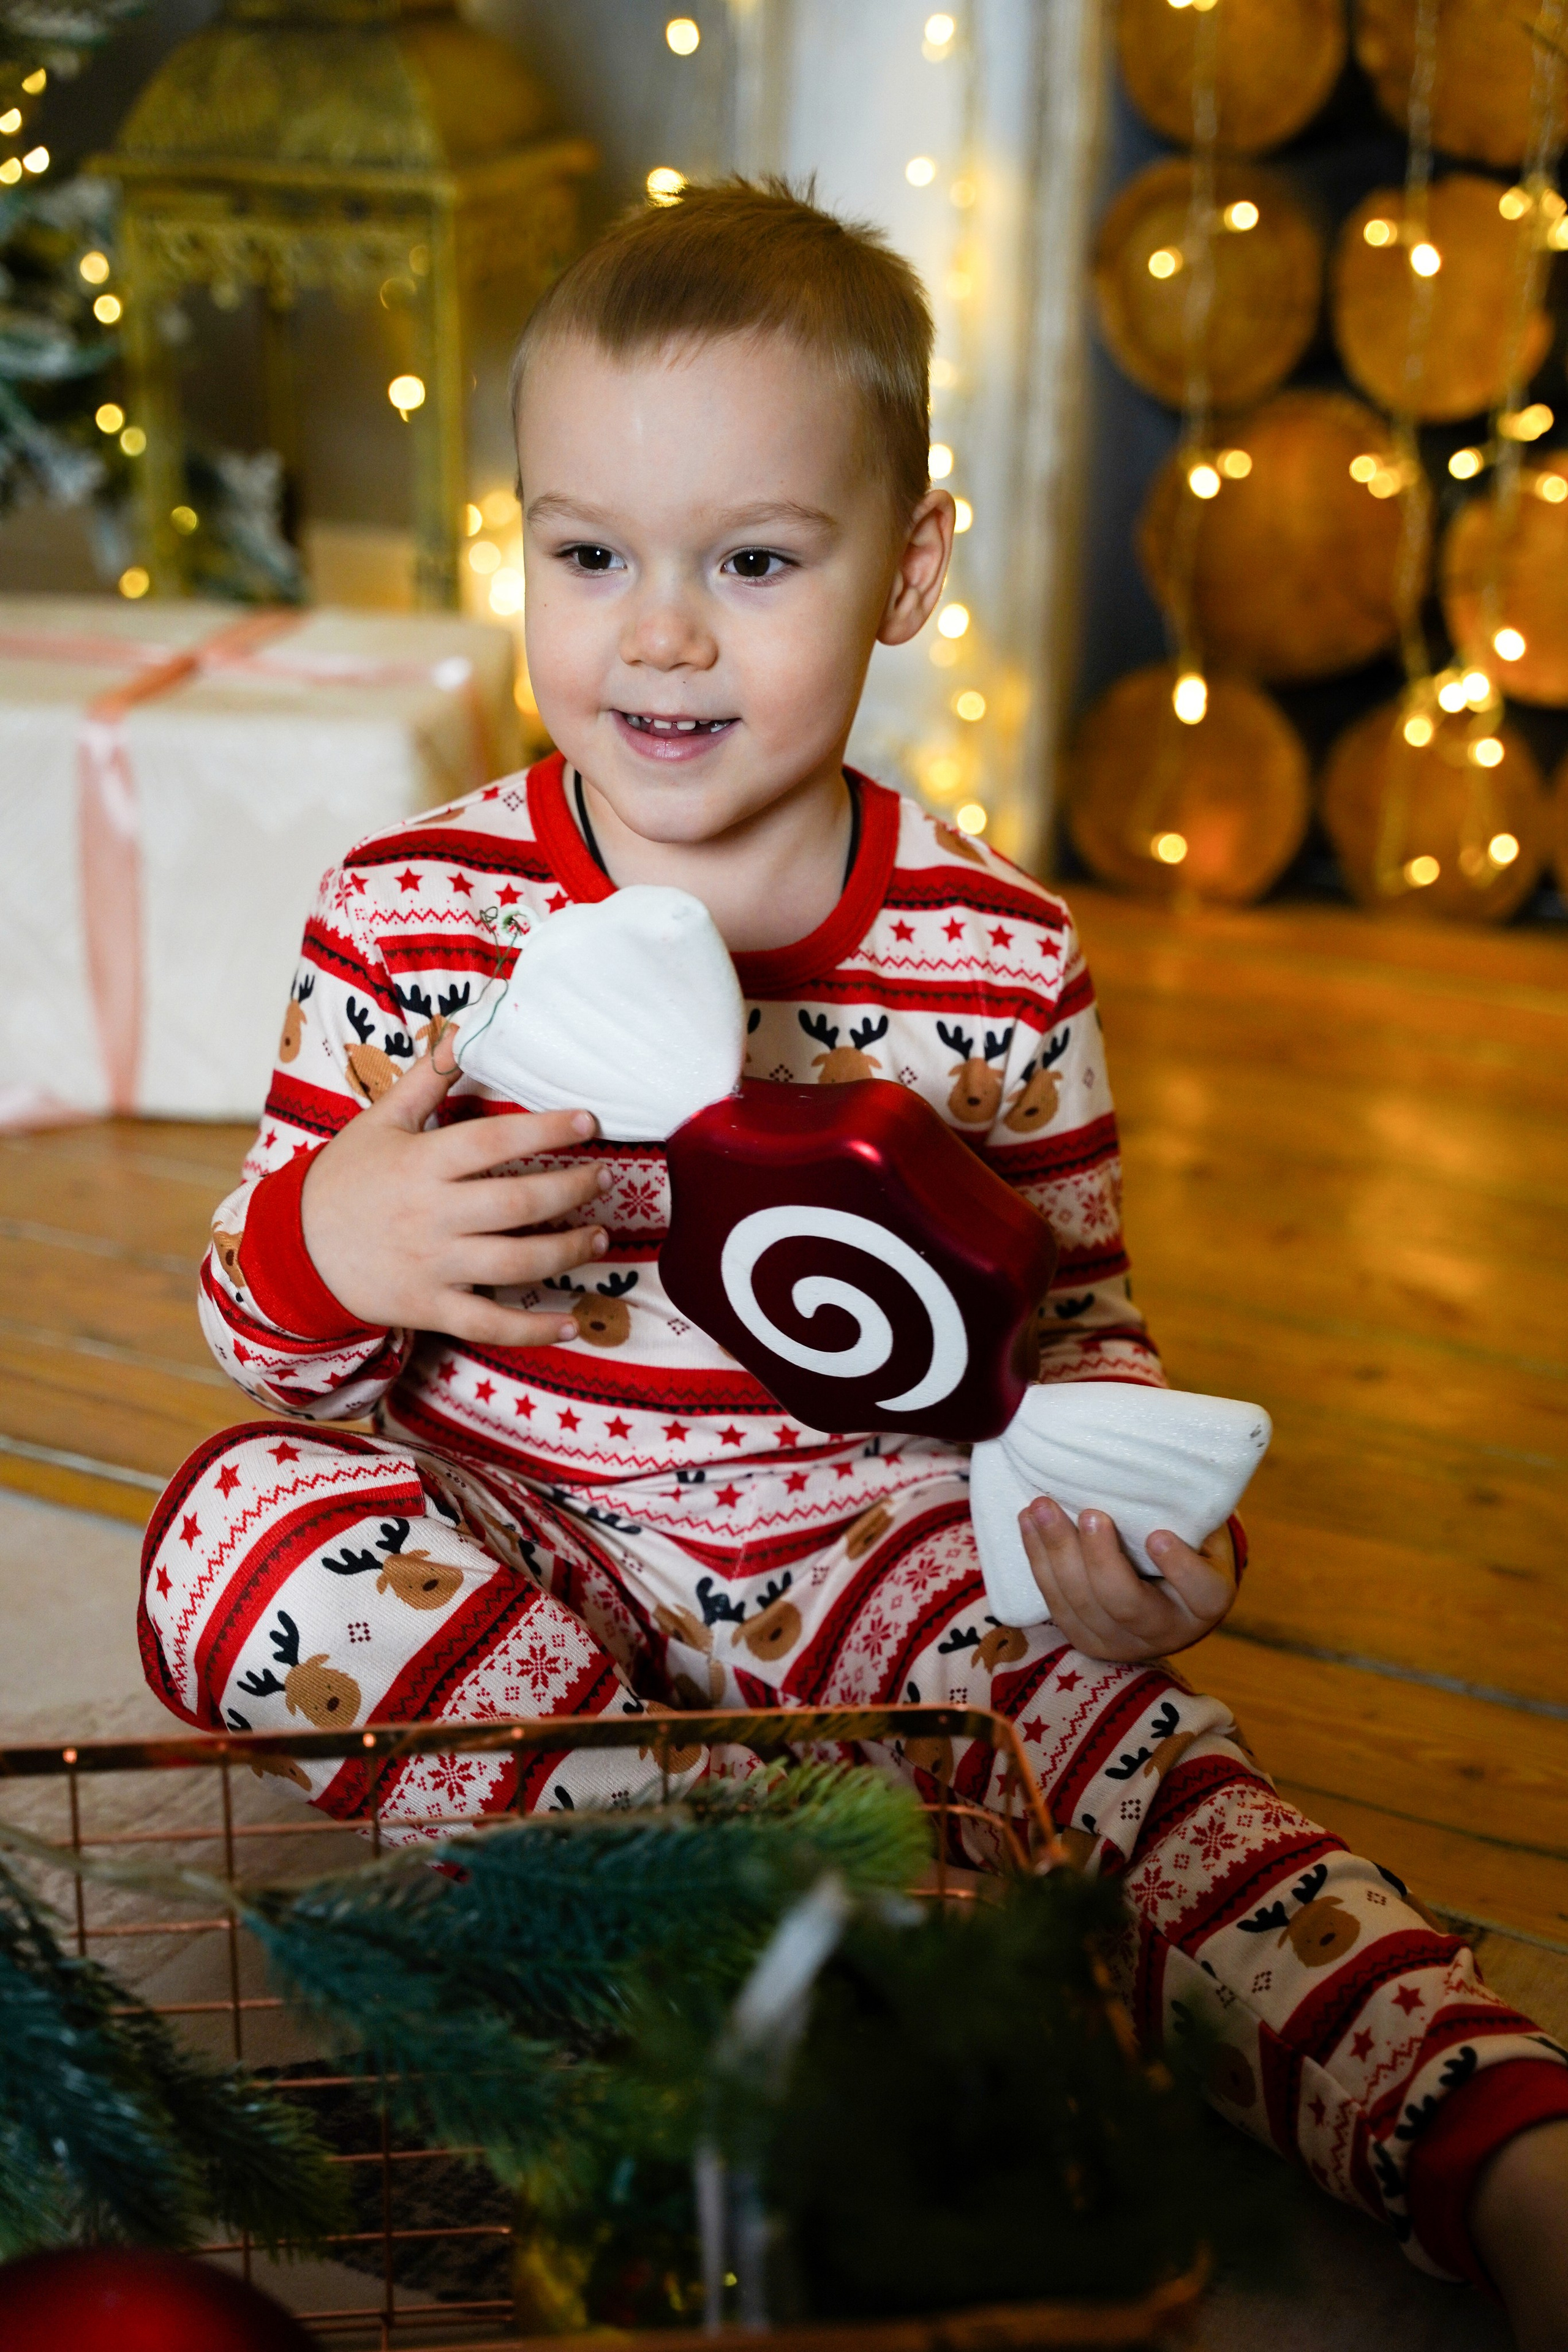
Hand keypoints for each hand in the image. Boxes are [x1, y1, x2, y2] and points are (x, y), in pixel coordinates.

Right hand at [300, 1048, 610, 1346]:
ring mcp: (432, 1264)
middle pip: (517, 1202)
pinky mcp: (429, 1307)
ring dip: (567, 1251)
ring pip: (515, 1262)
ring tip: (601, 1238)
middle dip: (572, 1190)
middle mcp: (431, 1214)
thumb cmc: (345, 1178)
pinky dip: (534, 1330)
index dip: (547, 1130)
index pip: (494, 1141)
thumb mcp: (380, 1121)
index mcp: (422, 1163)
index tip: (589, 1121)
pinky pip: (489, 1324)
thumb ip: (427, 1079)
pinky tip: (572, 1324)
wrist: (293, 1248)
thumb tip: (464, 1031)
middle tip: (605, 1179)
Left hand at [1018, 1496, 1237, 1662]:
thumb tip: (1158, 1465)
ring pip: (1082, 1606)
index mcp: (1206, 1603)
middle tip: (1089, 1514)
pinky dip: (1038, 1561)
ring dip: (1057, 1554)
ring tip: (1041, 1508)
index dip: (1180, 1568)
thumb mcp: (1202, 1528)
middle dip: (1100, 1559)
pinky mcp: (1084, 1640)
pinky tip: (1027, 1523)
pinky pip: (1056, 1604)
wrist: (1162, 1586)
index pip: (1203, 1593)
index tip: (1157, 1535)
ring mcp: (1120, 1643)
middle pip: (1126, 1603)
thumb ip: (1187, 1512)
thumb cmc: (1187, 1541)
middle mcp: (1166, 1632)